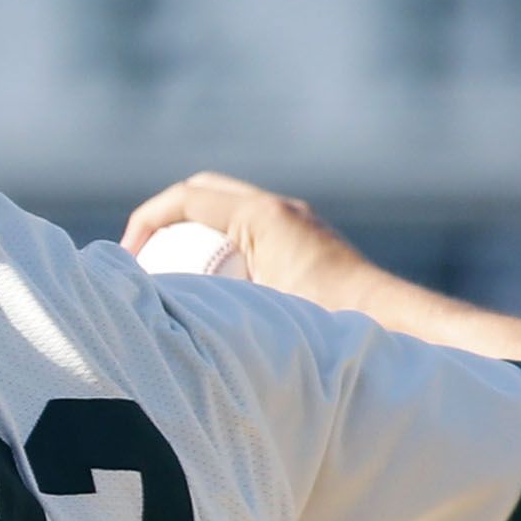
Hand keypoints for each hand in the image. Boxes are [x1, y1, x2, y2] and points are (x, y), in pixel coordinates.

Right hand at [121, 171, 370, 311]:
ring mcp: (295, 221)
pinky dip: (220, 245)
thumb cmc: (330, 324)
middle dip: (164, 220)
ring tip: (172, 275)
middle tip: (142, 260)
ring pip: (226, 209)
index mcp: (261, 215)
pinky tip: (215, 286)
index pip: (186, 198)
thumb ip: (203, 307)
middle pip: (203, 192)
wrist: (393, 328)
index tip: (127, 259)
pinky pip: (248, 229)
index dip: (146, 222)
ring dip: (193, 233)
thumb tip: (156, 310)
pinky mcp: (304, 240)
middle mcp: (279, 208)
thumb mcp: (256, 313)